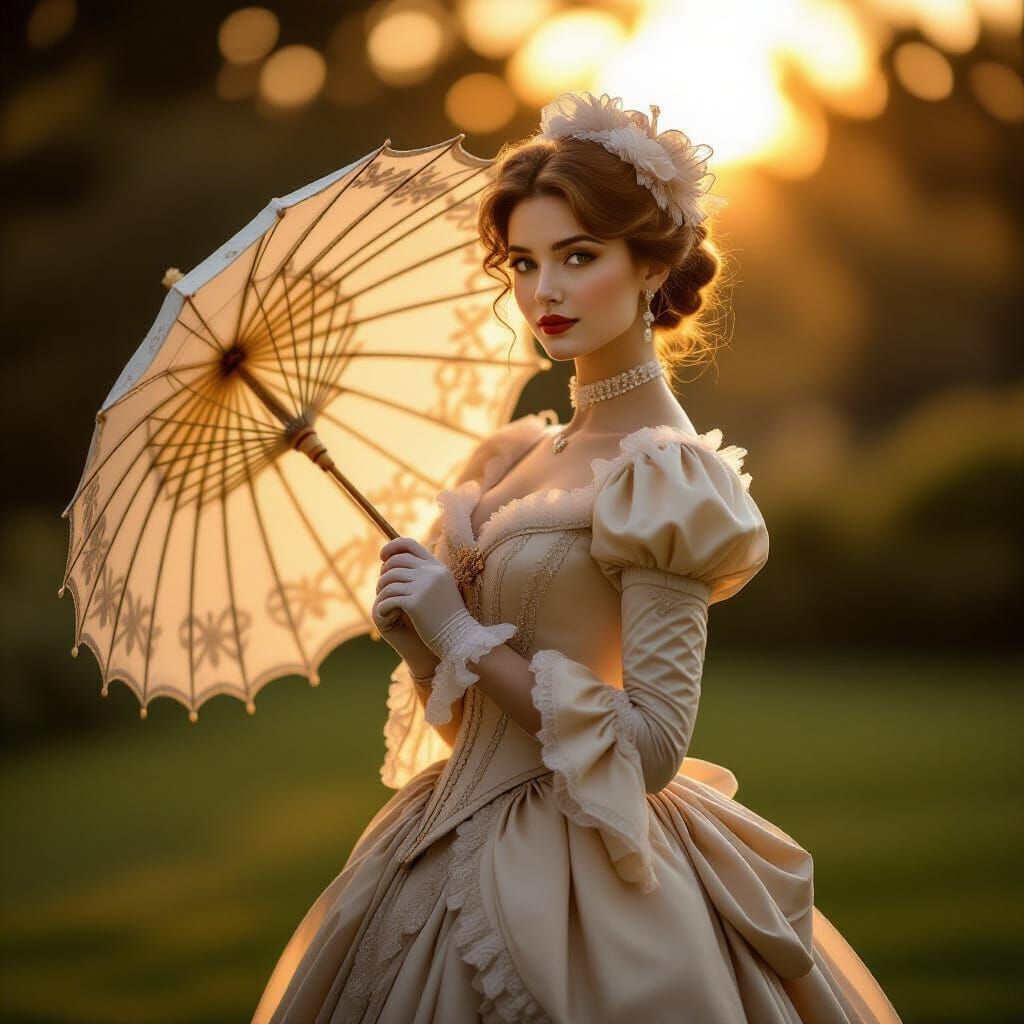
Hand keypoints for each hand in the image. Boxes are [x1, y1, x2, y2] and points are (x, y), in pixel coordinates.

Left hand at [373, 537, 468, 660]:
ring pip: (388, 580)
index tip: (382, 557)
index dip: (392, 547)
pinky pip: (388, 599)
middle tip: (381, 588)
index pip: (409, 544)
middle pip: (395, 562)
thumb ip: (425, 574)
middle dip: (384, 573)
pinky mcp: (415, 603)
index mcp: (437, 567)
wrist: (459, 637)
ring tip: (383, 601)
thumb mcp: (441, 588)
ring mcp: (423, 587)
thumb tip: (397, 562)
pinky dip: (383, 606)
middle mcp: (431, 572)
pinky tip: (385, 614)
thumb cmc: (447, 615)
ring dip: (381, 591)